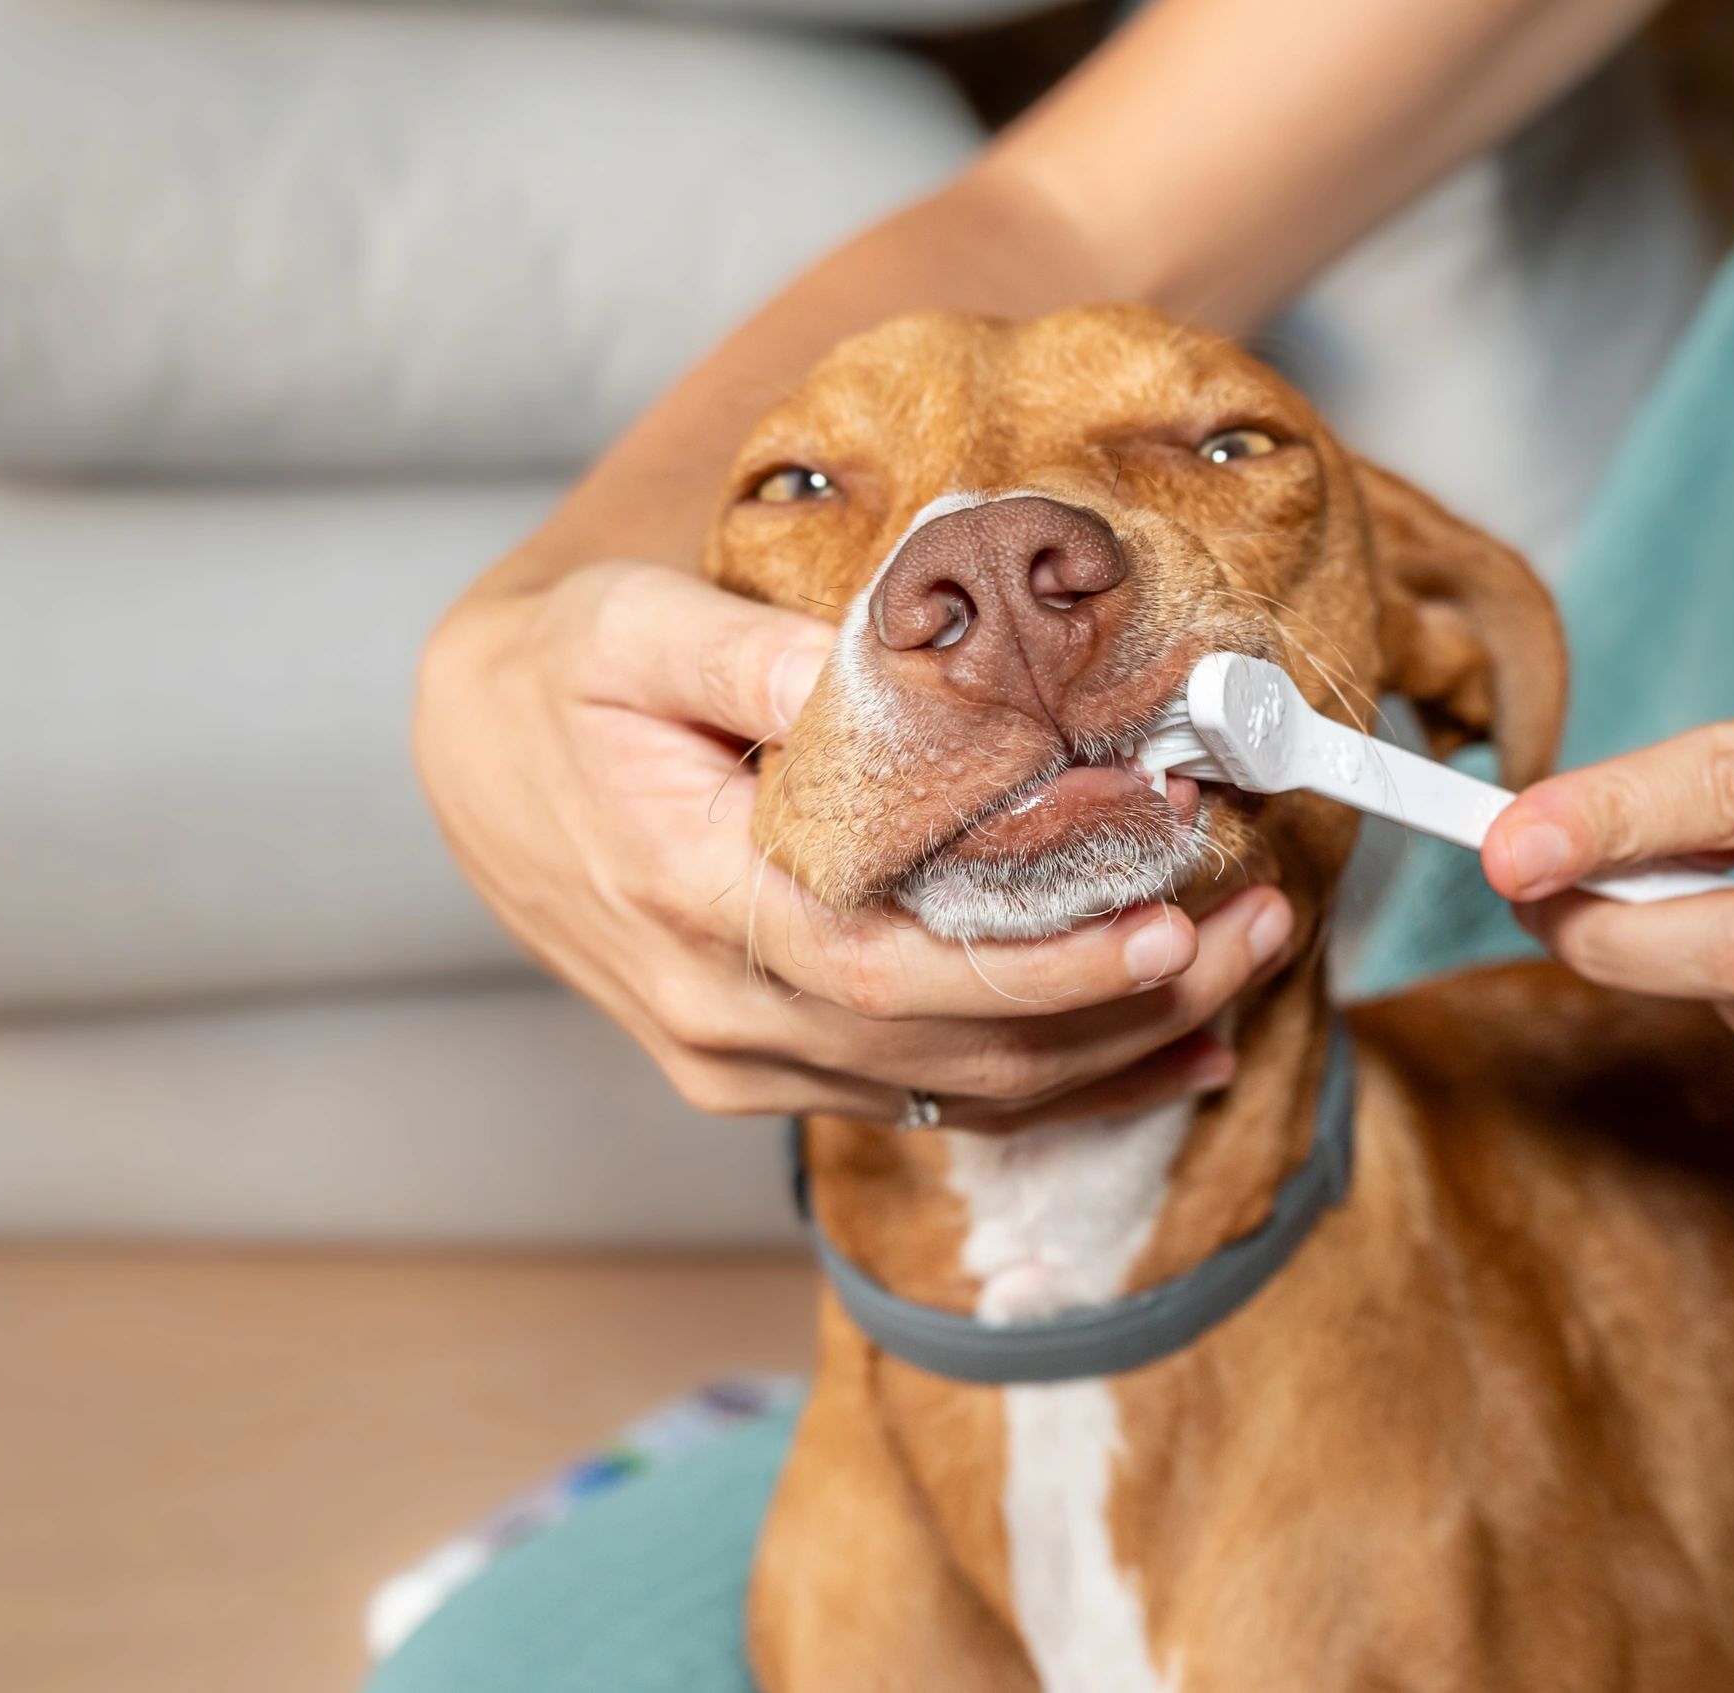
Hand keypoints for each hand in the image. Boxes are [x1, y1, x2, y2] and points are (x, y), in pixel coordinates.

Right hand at [413, 559, 1292, 1128]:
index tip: (1163, 916)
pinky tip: (1172, 1056)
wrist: (475, 767)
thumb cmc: (560, 681)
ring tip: (1244, 965)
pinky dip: (1063, 1086)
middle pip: (951, 1043)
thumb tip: (868, 671)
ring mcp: (747, 1060)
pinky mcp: (773, 1069)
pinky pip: (936, 1102)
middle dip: (1120, 1000)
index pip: (887, 966)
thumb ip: (742, 657)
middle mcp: (723, 1013)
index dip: (1034, 963)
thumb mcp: (626, 631)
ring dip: (1114, 1044)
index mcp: (690, 900)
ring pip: (958, 1089)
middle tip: (1258, 927)